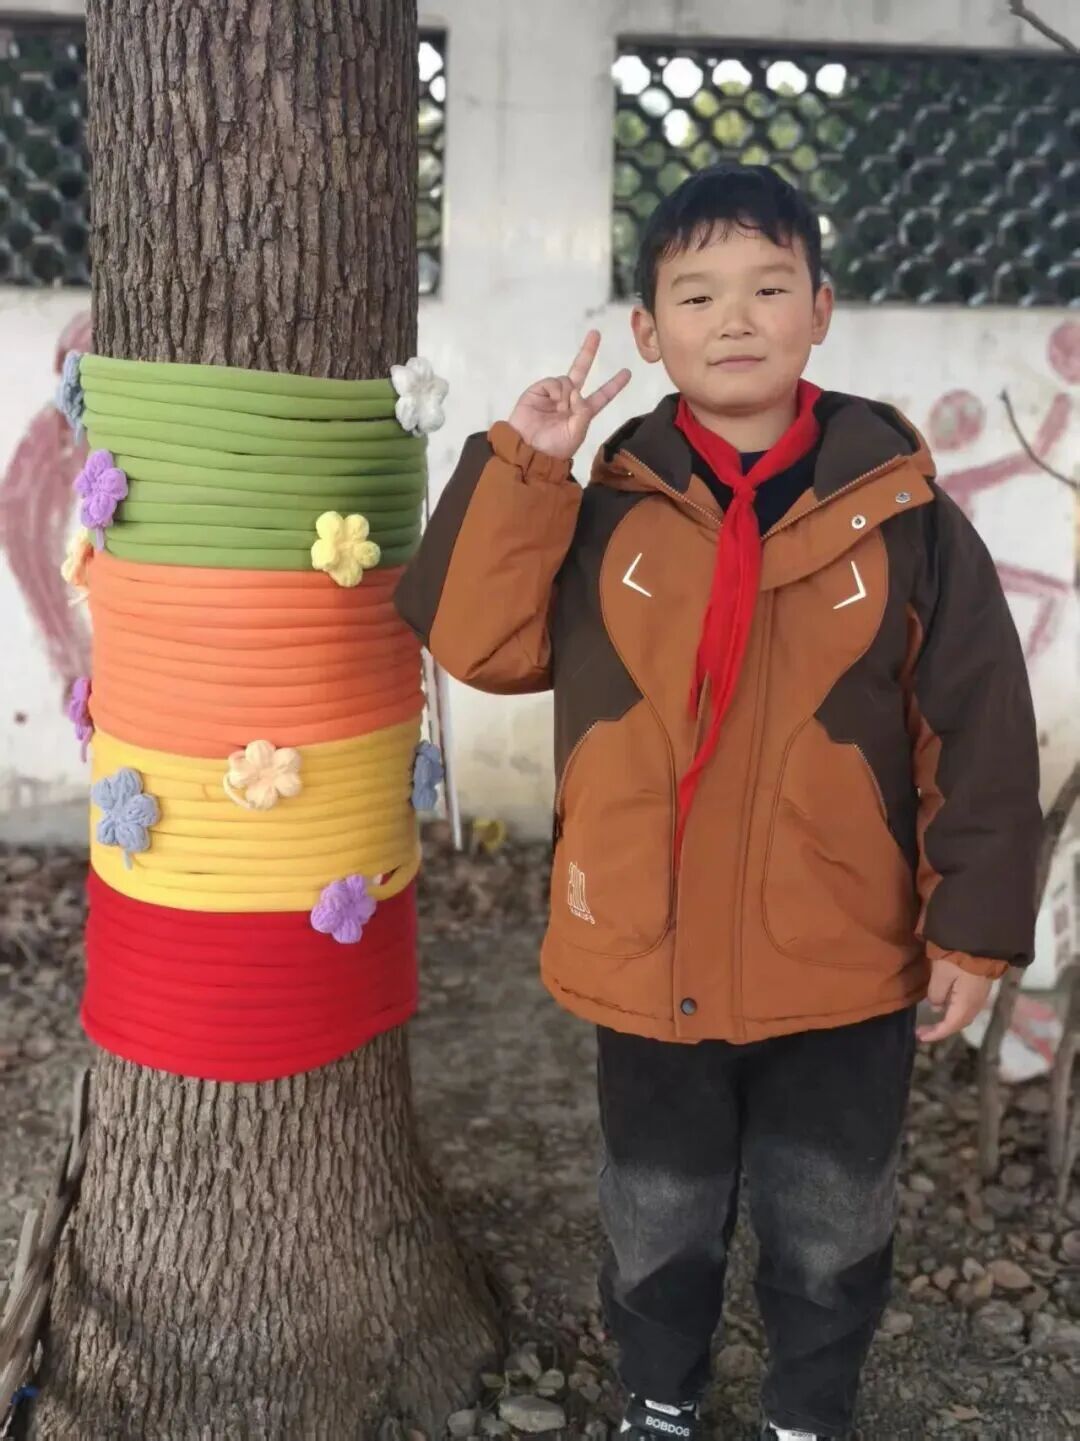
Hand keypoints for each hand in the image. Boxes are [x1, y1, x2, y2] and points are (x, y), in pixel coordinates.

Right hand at [506, 330, 631, 460]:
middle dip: (588, 352)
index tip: (627, 373)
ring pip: (568, 379)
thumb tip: (576, 391)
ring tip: (560, 408)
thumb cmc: (554, 448)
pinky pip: (554, 382)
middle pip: (581, 372)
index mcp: (582, 412)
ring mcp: (554, 394)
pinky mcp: (538, 391)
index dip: (614, 385)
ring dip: (568, 391)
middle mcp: (569, 400)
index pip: (602, 396)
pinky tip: (553, 400)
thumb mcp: (576, 435)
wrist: (527, 449)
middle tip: (596, 333)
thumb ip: (582, 413)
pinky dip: (556, 389)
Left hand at [916, 957, 993, 1042]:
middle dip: (942, 1029)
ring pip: (965, 1014)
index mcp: (966, 1004)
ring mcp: (981, 994)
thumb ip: (936, 994)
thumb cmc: (957, 957)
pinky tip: (946, 1004)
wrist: (981, 940)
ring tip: (934, 1020)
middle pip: (960, 1022)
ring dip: (950, 1020)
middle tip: (924, 1030)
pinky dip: (956, 1010)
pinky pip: (968, 1005)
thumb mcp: (940, 975)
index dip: (935, 1033)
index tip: (920, 1036)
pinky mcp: (982, 985)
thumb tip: (937, 1007)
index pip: (950, 1025)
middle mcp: (976, 1003)